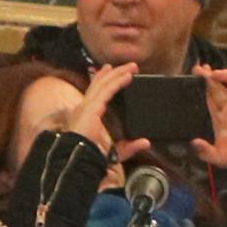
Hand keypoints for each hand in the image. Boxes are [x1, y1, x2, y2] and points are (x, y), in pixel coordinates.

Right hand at [15, 61, 135, 159]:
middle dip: (113, 73)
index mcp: (87, 116)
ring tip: (132, 67)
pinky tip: (128, 76)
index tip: (111, 71)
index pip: (95, 93)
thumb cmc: (92, 157)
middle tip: (128, 66)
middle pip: (99, 84)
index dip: (102, 80)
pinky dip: (118, 82)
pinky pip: (107, 90)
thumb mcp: (116, 152)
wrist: (81, 160)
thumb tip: (146, 142)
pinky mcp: (91, 107)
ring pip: (104, 84)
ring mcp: (87, 106)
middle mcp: (85, 108)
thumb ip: (130, 147)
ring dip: (119, 73)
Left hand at [202, 66, 226, 167]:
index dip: (202, 86)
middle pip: (219, 87)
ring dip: (225, 76)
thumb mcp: (218, 157)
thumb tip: (194, 142)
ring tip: (216, 74)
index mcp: (219, 118)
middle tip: (201, 67)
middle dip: (210, 76)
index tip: (195, 76)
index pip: (209, 97)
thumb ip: (205, 151)